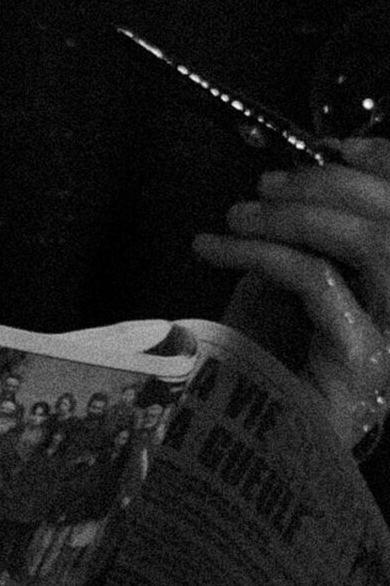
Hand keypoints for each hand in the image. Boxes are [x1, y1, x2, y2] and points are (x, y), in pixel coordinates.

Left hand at [194, 136, 389, 452]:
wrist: (261, 438)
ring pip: (372, 247)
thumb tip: (291, 182)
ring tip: (238, 215)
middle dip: (330, 185)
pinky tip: (212, 248)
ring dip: (298, 215)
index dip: (382, 167)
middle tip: (266, 184)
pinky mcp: (365, 361)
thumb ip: (308, 238)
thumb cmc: (279, 358)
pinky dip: (261, 253)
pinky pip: (317, 283)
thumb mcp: (291, 280)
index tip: (329, 147)